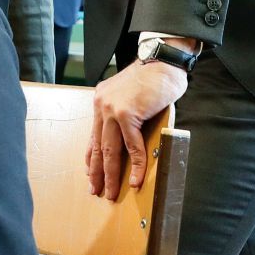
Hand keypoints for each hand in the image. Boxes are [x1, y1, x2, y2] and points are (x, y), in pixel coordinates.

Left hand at [88, 58, 185, 197]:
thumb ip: (124, 115)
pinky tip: (135, 179)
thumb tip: (126, 141)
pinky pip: (132, 146)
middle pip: (97, 147)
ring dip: (111, 175)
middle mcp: (102, 105)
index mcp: (101, 101)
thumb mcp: (130, 96)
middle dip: (97, 172)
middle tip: (96, 191)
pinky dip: (135, 165)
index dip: (91, 158)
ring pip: (110, 150)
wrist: (164, 61)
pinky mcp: (127, 114)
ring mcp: (113, 110)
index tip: (90, 175)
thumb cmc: (153, 79)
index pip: (93, 136)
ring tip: (111, 193)